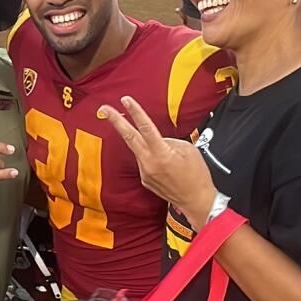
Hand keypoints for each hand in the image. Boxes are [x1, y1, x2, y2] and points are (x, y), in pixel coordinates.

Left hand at [99, 96, 215, 225]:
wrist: (196, 200)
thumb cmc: (196, 175)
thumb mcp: (188, 149)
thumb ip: (168, 140)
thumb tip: (156, 138)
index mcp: (161, 153)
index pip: (145, 127)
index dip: (135, 112)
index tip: (125, 100)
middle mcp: (149, 163)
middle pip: (129, 137)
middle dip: (116, 121)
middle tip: (104, 109)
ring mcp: (144, 172)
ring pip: (140, 150)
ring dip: (147, 145)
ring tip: (170, 157)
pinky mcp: (144, 179)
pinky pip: (145, 161)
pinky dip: (152, 157)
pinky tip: (166, 166)